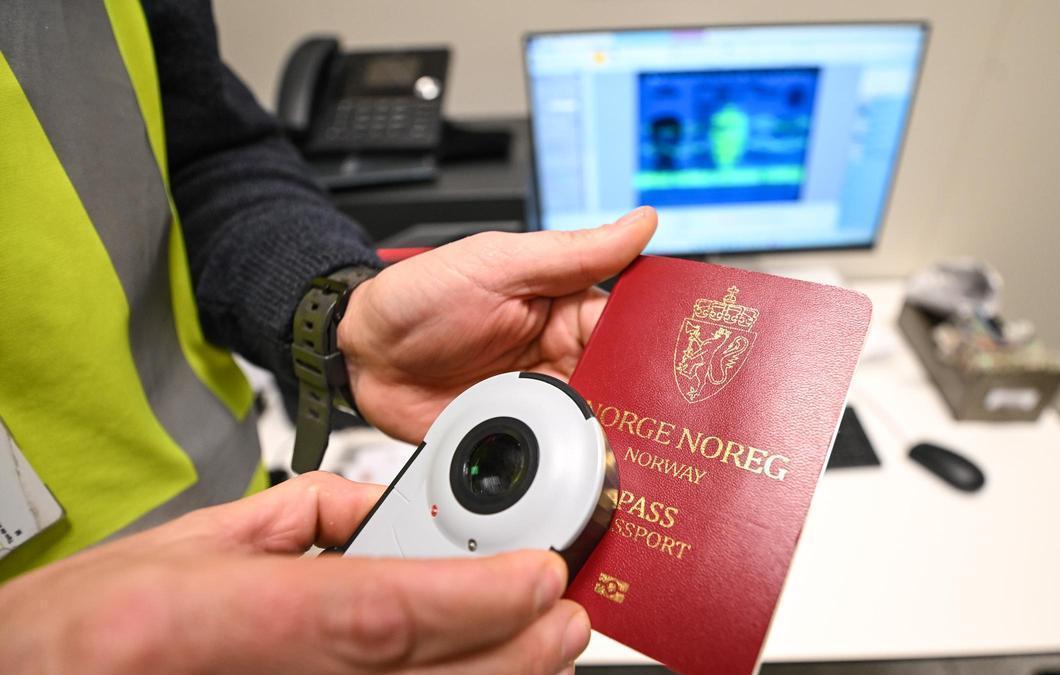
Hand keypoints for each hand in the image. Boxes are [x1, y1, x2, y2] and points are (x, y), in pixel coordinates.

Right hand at [0, 473, 589, 673]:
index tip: (538, 574)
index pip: (376, 610)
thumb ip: (300, 515)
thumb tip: (381, 505)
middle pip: (416, 674)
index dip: (474, 597)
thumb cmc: (82, 631)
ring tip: (539, 647)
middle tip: (564, 615)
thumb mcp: (184, 545)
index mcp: (213, 618)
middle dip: (511, 649)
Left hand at [339, 207, 656, 441]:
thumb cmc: (421, 296)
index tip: (688, 365)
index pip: (630, 327)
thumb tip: (642, 223)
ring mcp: (539, 399)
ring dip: (613, 436)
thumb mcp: (499, 263)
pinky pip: (556, 453)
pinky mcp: (517, 437)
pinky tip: (590, 471)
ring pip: (597, 423)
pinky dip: (573, 462)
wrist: (361, 355)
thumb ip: (572, 252)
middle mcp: (561, 354)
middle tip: (666, 424)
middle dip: (642, 402)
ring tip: (634, 452)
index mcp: (566, 307)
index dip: (657, 346)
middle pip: (622, 382)